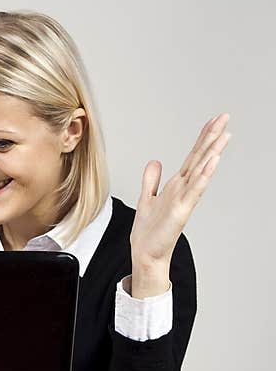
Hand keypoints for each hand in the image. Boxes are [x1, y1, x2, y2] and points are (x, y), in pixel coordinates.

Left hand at [129, 113, 229, 297]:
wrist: (145, 253)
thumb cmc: (149, 231)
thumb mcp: (146, 198)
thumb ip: (151, 180)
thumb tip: (155, 161)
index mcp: (176, 184)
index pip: (193, 156)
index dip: (203, 138)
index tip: (214, 121)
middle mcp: (183, 189)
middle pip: (200, 158)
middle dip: (212, 137)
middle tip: (225, 118)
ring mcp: (184, 198)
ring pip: (201, 170)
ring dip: (212, 152)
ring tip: (224, 135)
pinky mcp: (181, 210)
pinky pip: (195, 189)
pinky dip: (204, 175)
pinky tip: (213, 162)